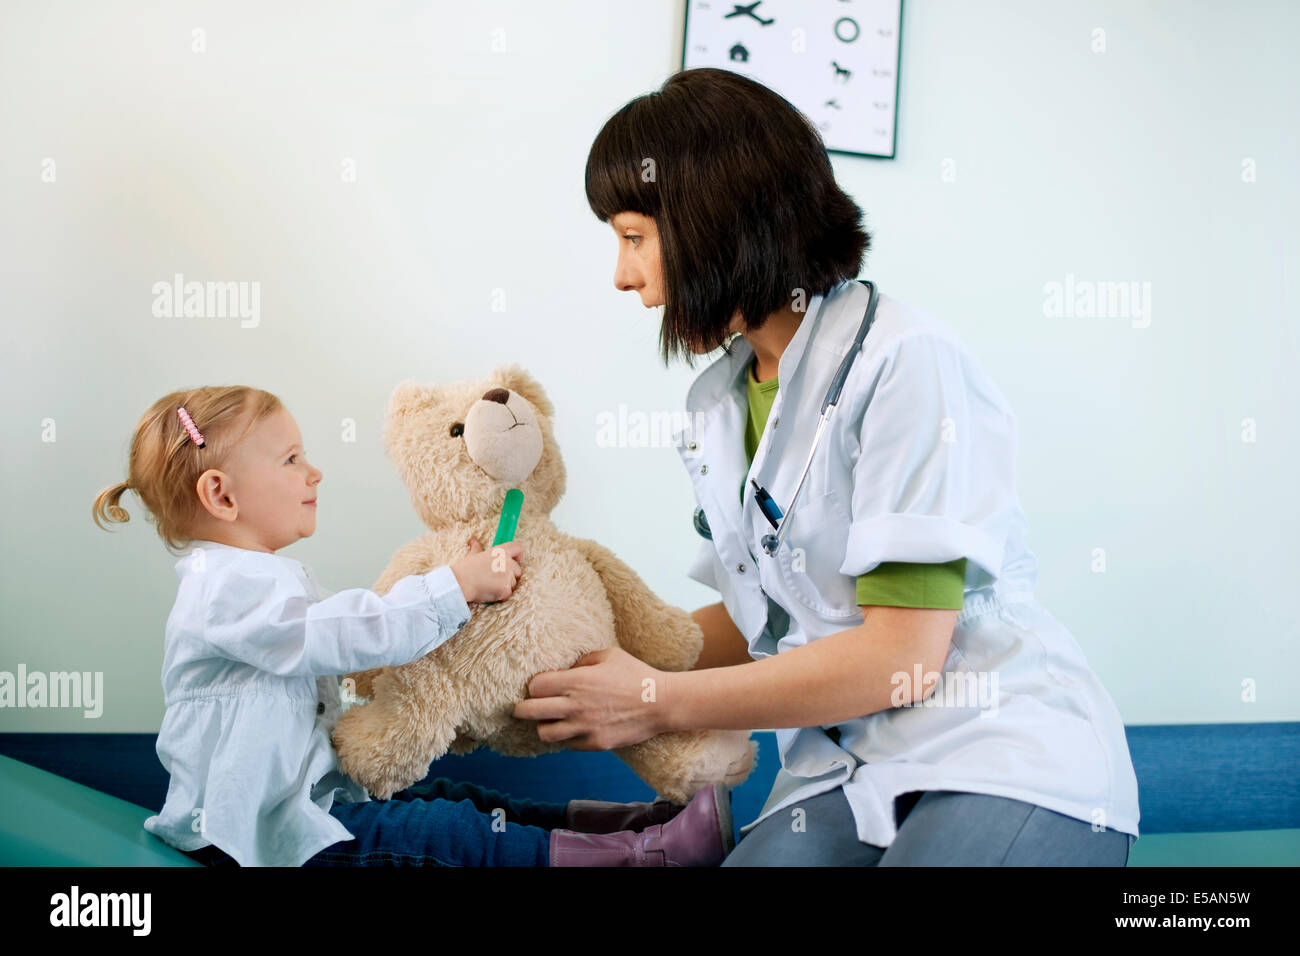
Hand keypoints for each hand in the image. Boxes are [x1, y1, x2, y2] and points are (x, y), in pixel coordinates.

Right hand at [450, 537, 522, 603]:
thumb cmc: (465, 569)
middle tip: (495, 578)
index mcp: (500, 551)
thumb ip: (477, 548)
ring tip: (489, 585)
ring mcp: (507, 576)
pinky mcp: (505, 590)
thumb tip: (473, 541)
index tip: (516, 561)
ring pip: (513, 583)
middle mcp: (507, 562)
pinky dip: (500, 595)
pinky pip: (508, 594)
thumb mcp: (472, 555)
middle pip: (517, 570)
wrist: (460, 583)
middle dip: (509, 575)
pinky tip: (489, 592)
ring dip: (505, 586)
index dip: (518, 555)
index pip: (518, 548)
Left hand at [512, 647, 668, 750]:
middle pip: (530, 711)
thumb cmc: (635, 674)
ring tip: (549, 720)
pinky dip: (566, 737)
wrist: (661, 703)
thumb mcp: (608, 655)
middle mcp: (576, 706)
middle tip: (522, 708)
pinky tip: (573, 728)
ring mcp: (584, 728)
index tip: (538, 686)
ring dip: (543, 726)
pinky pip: (568, 745)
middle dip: (522, 709)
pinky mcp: (595, 744)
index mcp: (576, 681)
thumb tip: (563, 668)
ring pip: (544, 734)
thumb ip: (582, 660)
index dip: (534, 686)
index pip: (535, 687)